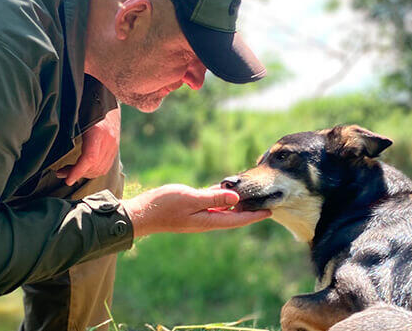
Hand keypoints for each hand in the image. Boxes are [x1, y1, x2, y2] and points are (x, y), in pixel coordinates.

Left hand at [57, 107, 120, 184]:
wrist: (108, 99)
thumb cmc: (89, 105)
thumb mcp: (78, 115)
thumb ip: (69, 130)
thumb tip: (52, 143)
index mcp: (98, 133)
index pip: (89, 158)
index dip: (78, 171)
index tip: (67, 180)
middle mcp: (109, 141)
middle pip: (93, 167)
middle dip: (76, 174)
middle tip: (61, 173)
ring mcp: (114, 146)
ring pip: (100, 169)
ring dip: (84, 174)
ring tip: (69, 171)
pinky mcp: (115, 148)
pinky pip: (105, 166)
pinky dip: (93, 171)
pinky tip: (82, 168)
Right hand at [121, 184, 270, 237]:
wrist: (142, 213)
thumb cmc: (163, 206)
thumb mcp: (190, 199)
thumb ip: (213, 199)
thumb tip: (236, 199)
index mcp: (208, 221)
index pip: (236, 220)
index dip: (254, 216)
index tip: (270, 211)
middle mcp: (206, 220)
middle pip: (233, 216)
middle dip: (250, 210)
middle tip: (267, 202)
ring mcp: (198, 214)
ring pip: (223, 209)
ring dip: (237, 204)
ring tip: (252, 196)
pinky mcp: (191, 207)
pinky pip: (212, 202)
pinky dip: (222, 197)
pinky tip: (228, 190)